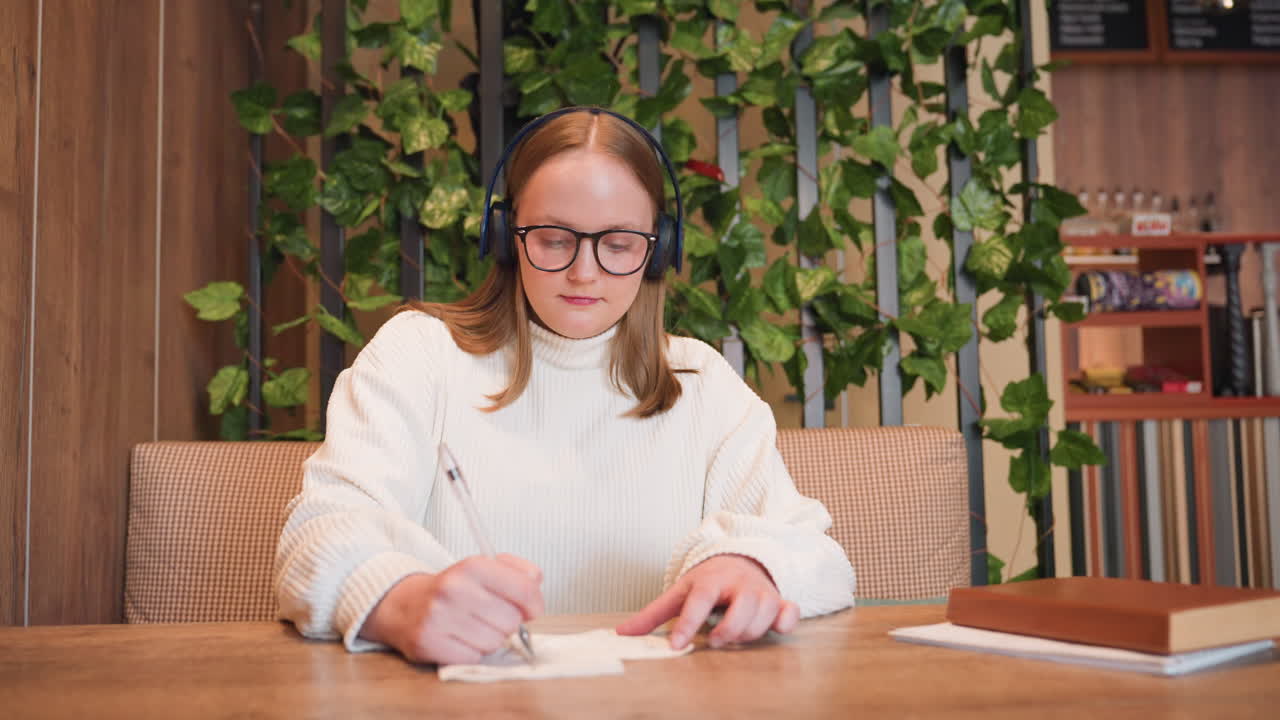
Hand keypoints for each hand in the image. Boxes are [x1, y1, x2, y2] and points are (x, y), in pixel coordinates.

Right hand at [359, 554, 543, 664]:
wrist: (406, 604)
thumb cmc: (454, 590)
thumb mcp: (485, 569)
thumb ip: (519, 572)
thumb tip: (536, 587)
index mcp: (473, 566)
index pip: (525, 589)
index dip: (535, 604)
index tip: (531, 609)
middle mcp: (454, 588)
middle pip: (512, 621)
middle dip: (508, 623)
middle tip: (491, 617)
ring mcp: (438, 616)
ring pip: (494, 642)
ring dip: (490, 639)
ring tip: (473, 627)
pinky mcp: (428, 642)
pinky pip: (473, 657)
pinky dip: (472, 652)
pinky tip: (460, 639)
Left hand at [616, 554, 798, 649]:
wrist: (740, 560)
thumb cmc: (707, 581)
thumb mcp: (679, 592)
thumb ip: (652, 615)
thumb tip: (621, 632)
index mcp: (710, 579)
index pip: (699, 601)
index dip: (688, 624)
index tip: (676, 646)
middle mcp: (738, 583)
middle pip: (740, 609)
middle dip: (726, 631)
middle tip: (713, 639)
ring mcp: (761, 591)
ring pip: (761, 616)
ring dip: (747, 634)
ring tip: (732, 635)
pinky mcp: (779, 600)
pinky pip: (790, 612)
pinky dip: (785, 621)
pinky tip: (775, 626)